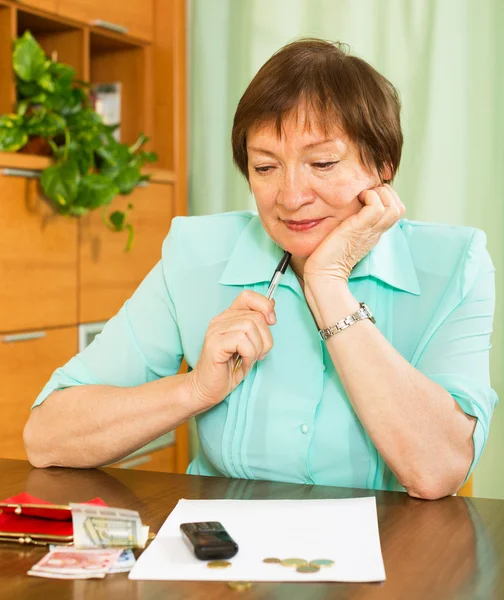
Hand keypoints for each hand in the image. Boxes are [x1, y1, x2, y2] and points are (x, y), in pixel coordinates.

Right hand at [188, 290, 274, 409]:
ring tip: (249, 359)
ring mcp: (215, 331)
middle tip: (257, 354)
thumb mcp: (250, 344)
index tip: (272, 321)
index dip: (264, 305)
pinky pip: (242, 340)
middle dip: (265, 339)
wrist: (206, 388)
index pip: (248, 296)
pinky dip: (249, 354)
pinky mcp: (214, 344)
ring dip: (257, 348)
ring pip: (250, 327)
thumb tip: (271, 306)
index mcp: (228, 317)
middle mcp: (220, 320)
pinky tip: (243, 363)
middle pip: (256, 317)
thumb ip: (257, 325)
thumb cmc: (228, 368)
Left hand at [304, 184, 404, 282]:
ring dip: (380, 194)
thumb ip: (351, 224)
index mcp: (374, 233)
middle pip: (399, 209)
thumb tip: (348, 209)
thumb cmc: (328, 255)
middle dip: (386, 193)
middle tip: (367, 194)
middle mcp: (376, 232)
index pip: (395, 211)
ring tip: (363, 196)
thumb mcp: (345, 234)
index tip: (367, 195)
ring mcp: (370, 230)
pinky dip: (370, 196)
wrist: (324, 272)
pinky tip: (357, 199)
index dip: (386, 198)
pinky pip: (377, 207)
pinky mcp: (360, 228)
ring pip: (394, 207)